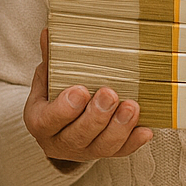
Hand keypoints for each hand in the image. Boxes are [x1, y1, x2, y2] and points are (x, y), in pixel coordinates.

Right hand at [24, 30, 152, 167]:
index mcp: (40, 122)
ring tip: (132, 107)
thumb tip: (50, 32)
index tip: (81, 90)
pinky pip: (121, 152)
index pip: (50, 120)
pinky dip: (134, 142)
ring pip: (102, 147)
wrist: (59, 128)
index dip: (65, 108)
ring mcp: (84, 151)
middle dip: (97, 116)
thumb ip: (50, 59)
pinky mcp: (104, 154)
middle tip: (110, 94)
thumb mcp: (47, 77)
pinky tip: (145, 129)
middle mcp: (60, 142)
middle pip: (78, 136)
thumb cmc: (54, 97)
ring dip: (120, 128)